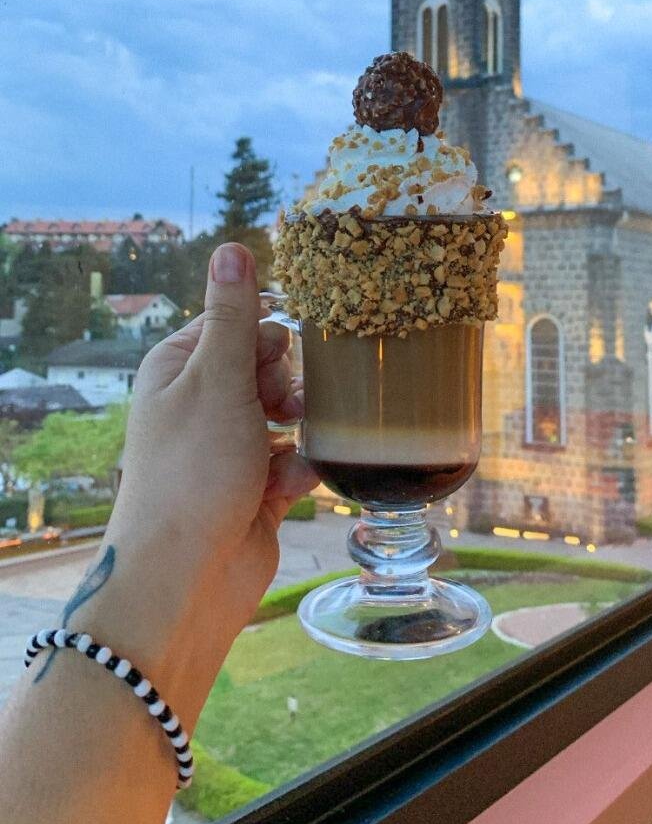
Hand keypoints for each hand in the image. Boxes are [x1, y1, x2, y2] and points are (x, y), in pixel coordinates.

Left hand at [76, 243, 317, 727]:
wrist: (188, 577)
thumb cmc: (195, 471)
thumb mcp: (217, 380)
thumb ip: (233, 316)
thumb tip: (231, 246)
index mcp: (178, 367)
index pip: (235, 323)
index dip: (263, 336)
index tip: (275, 358)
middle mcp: (200, 403)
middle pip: (267, 365)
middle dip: (287, 384)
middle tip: (282, 408)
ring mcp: (227, 448)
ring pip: (287, 412)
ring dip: (301, 426)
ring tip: (294, 443)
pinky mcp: (254, 488)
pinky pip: (293, 459)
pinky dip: (300, 469)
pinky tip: (294, 486)